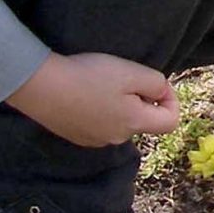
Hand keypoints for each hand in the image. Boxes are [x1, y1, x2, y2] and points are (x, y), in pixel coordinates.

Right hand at [6, 52, 179, 146]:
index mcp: (134, 123)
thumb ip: (156, 83)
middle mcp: (117, 138)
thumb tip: (162, 93)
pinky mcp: (76, 136)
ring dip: (120, 104)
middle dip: (141, 99)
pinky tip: (84, 93)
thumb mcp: (130, 72)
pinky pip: (99, 124)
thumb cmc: (89, 76)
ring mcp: (95, 140)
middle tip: (122, 77)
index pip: (171, 122)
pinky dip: (99, 109)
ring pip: (120, 121)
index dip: (171, 100)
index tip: (155, 83)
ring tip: (100, 83)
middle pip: (144, 120)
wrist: (42, 87)